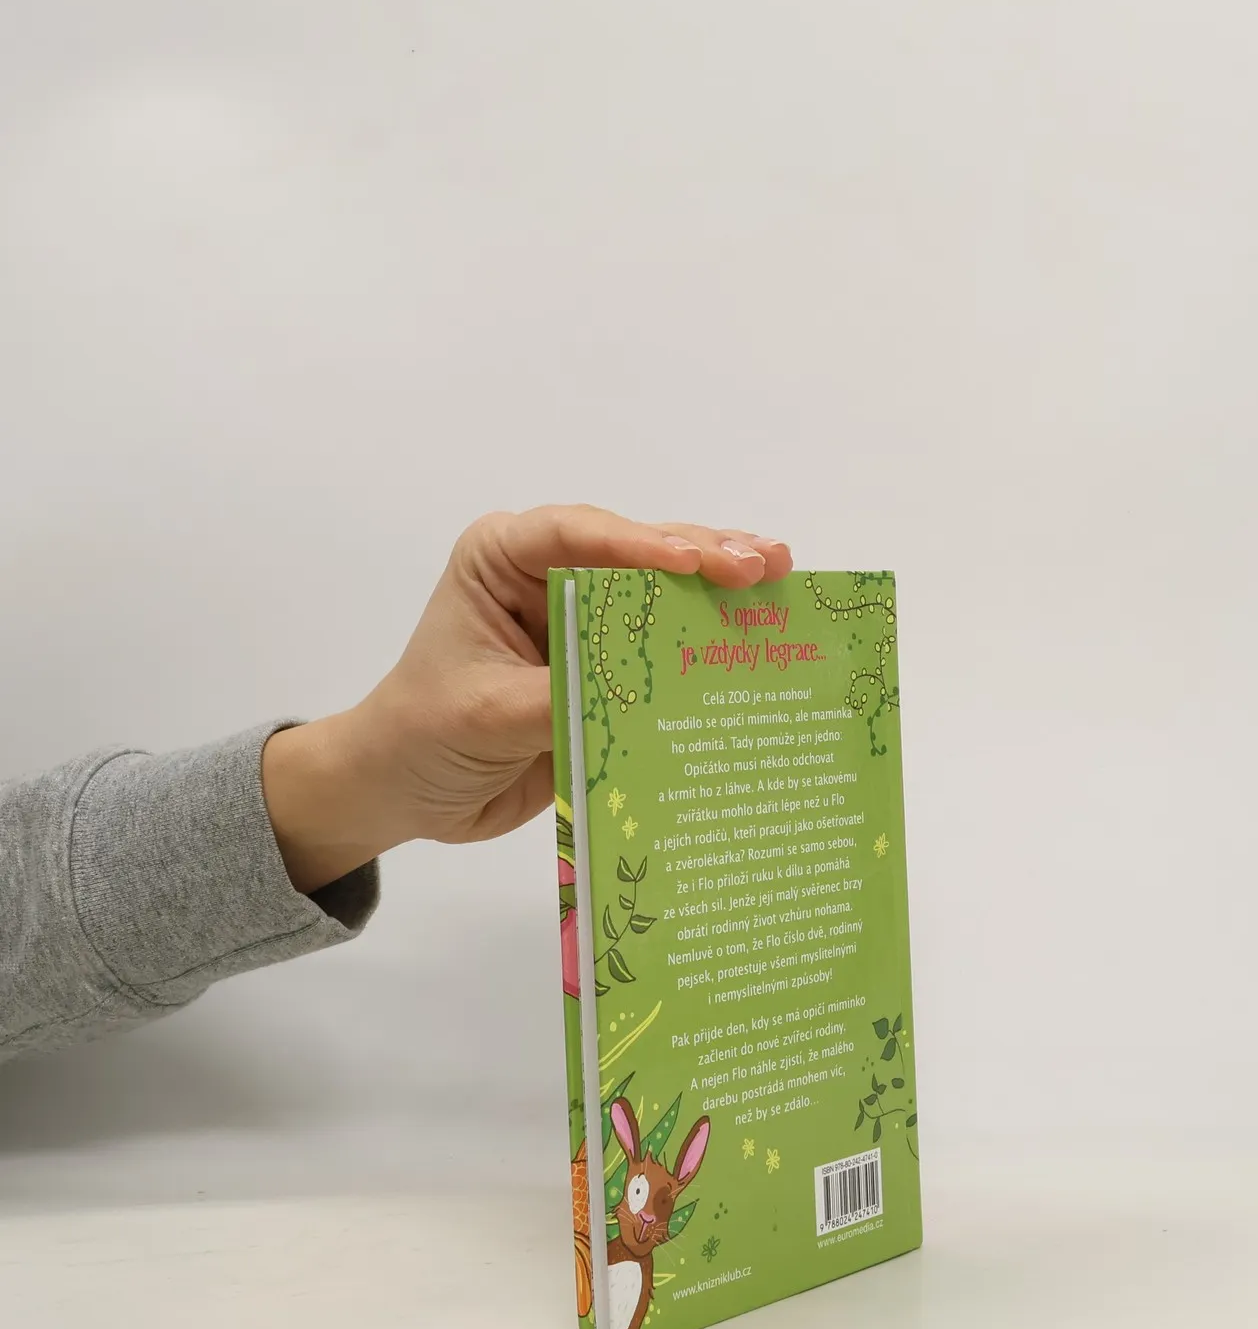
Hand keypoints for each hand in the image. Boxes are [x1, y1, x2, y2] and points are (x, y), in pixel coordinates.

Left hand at [262, 507, 791, 891]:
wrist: (406, 792)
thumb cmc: (424, 734)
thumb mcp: (490, 714)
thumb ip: (565, 695)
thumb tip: (647, 693)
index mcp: (503, 558)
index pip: (576, 535)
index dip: (640, 543)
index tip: (693, 562)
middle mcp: (551, 574)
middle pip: (637, 552)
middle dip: (704, 556)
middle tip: (765, 565)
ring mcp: (586, 617)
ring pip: (664, 590)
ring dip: (722, 588)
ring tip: (780, 577)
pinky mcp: (610, 662)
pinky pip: (667, 645)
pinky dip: (711, 642)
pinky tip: (760, 635)